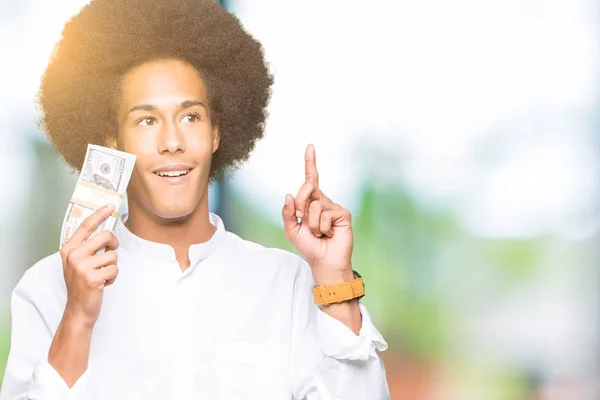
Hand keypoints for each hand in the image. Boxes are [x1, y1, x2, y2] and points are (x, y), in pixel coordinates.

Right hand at [59, 204, 119, 327]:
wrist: (78, 309)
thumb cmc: (81, 284)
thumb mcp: (78, 262)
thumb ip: (86, 247)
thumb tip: (105, 231)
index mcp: (69, 249)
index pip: (86, 226)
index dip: (99, 214)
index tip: (110, 206)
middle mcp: (73, 255)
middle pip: (105, 236)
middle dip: (113, 243)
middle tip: (111, 251)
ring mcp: (82, 267)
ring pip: (113, 255)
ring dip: (112, 266)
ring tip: (101, 275)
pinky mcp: (92, 278)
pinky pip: (114, 269)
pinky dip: (113, 277)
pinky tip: (102, 283)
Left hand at [282, 144, 353, 284]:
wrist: (324, 262)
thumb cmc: (310, 247)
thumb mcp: (291, 231)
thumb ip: (288, 214)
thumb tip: (289, 195)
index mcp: (310, 202)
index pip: (310, 179)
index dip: (310, 162)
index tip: (310, 146)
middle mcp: (323, 201)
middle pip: (307, 188)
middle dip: (301, 205)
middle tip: (305, 221)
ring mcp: (334, 207)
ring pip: (314, 205)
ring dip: (311, 224)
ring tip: (319, 233)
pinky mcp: (343, 214)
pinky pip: (325, 214)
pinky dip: (322, 227)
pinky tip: (329, 233)